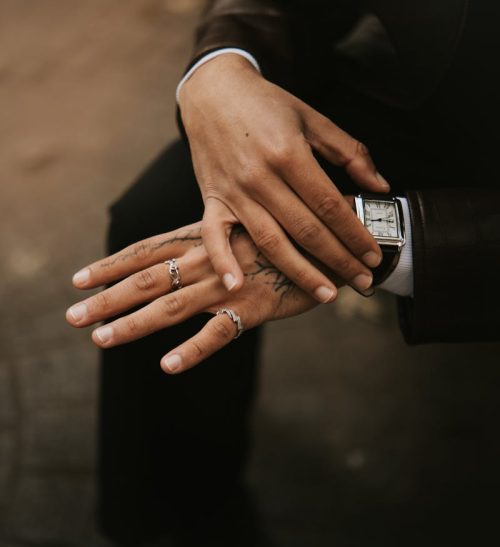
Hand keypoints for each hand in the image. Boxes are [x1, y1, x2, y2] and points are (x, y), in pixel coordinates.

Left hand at [66, 223, 317, 374]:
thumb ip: (210, 245)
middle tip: (72, 315)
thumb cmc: (282, 235)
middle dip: (107, 298)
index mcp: (203, 238)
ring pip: (172, 305)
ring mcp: (230, 283)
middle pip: (147, 279)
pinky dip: (192, 349)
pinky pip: (219, 332)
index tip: (78, 279)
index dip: (111, 265)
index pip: (146, 251)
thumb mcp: (240, 231)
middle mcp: (209, 259)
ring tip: (102, 338)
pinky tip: (167, 365)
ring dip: (134, 323)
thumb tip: (181, 260)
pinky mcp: (255, 307)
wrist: (328, 237)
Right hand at [178, 54, 388, 301]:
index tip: (374, 255)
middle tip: (363, 281)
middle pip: (306, 229)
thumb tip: (380, 186)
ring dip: (300, 272)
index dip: (355, 233)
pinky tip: (237, 285)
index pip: (330, 205)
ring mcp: (234, 192)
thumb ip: (349, 152)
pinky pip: (213, 236)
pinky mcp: (211, 199)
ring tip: (326, 295)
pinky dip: (222, 261)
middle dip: (339, 259)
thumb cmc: (266, 105)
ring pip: (270, 241)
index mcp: (288, 153)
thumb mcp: (312, 117)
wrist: (213, 91)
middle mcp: (260, 177)